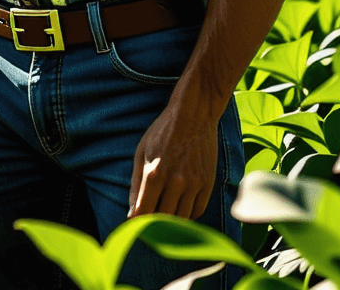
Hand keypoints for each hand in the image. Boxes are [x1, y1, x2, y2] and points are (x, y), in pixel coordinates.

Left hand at [128, 102, 217, 219]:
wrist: (194, 114)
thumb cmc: (163, 132)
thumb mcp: (141, 152)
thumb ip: (135, 185)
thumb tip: (132, 213)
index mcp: (154, 173)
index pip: (143, 212)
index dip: (138, 222)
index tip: (136, 224)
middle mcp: (175, 181)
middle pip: (163, 218)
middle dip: (154, 223)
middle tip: (150, 220)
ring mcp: (193, 183)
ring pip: (181, 218)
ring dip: (172, 221)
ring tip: (165, 213)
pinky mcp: (208, 182)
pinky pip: (197, 211)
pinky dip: (188, 215)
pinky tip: (181, 207)